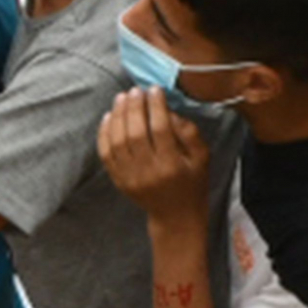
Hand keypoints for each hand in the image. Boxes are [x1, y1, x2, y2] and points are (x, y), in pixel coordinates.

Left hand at [96, 86, 209, 225]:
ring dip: (118, 115)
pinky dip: (105, 132)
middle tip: (136, 90)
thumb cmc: (192, 183)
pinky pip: (106, 153)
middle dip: (134, 107)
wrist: (175, 217)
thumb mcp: (202, 158)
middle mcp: (148, 172)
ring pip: (117, 141)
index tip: (155, 90)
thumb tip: (168, 110)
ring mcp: (130, 178)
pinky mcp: (118, 180)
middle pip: (135, 133)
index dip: (156, 106)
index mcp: (172, 166)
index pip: (160, 129)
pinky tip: (110, 116)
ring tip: (122, 97)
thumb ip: (189, 132)